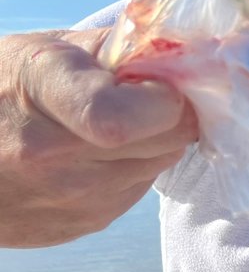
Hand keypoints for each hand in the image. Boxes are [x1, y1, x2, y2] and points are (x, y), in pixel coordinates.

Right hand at [0, 28, 197, 246]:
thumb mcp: (46, 48)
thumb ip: (120, 46)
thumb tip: (187, 51)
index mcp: (39, 96)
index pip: (125, 117)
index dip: (163, 96)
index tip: (155, 80)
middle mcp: (51, 157)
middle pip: (168, 139)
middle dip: (169, 113)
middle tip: (138, 96)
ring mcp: (68, 198)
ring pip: (159, 164)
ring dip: (150, 141)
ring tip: (103, 125)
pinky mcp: (81, 225)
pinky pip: (137, 190)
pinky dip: (129, 169)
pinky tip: (91, 154)